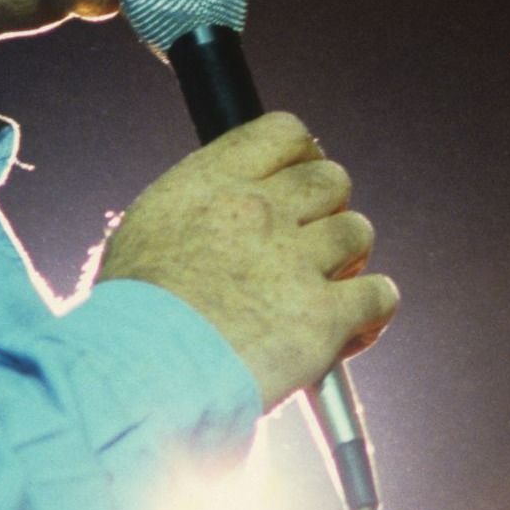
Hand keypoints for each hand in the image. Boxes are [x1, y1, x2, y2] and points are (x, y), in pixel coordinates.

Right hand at [100, 112, 397, 409]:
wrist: (136, 376)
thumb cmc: (129, 319)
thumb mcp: (144, 234)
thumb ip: (195, 211)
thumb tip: (218, 213)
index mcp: (212, 183)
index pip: (284, 133)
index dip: (302, 156)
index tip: (300, 181)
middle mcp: (259, 210)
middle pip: (331, 180)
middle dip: (327, 210)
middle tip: (309, 247)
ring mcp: (295, 261)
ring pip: (358, 233)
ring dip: (347, 261)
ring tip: (320, 293)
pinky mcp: (323, 316)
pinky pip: (379, 294)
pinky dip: (372, 311)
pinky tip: (349, 329)